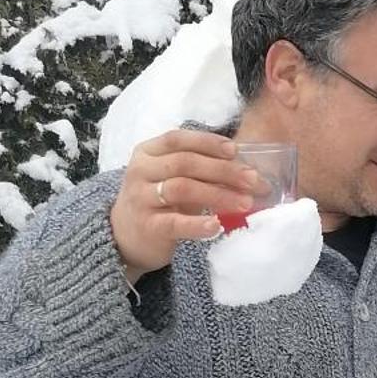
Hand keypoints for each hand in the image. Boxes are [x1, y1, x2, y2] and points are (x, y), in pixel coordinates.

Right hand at [110, 129, 266, 280]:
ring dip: (218, 194)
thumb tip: (249, 172)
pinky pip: (175, 222)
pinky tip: (217, 226)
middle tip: (253, 180)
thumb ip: (202, 171)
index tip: (235, 150)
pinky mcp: (148, 227)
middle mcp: (140, 171)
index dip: (208, 142)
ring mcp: (141, 198)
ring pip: (182, 188)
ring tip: (244, 202)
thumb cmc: (157, 203)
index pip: (178, 139)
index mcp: (147, 152)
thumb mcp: (172, 179)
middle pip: (185, 163)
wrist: (123, 238)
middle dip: (223, 170)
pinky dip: (198, 224)